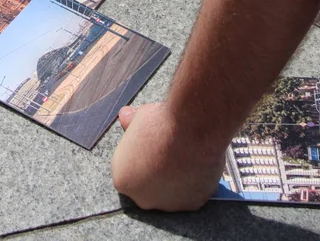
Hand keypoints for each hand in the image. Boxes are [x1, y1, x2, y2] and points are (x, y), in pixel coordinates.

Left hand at [110, 103, 226, 211]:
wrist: (191, 128)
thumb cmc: (161, 123)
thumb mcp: (140, 117)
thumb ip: (130, 123)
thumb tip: (125, 115)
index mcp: (123, 180)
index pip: (129, 172)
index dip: (141, 158)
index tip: (151, 148)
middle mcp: (142, 198)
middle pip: (148, 187)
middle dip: (155, 174)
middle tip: (168, 154)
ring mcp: (167, 204)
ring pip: (170, 194)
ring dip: (175, 181)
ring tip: (184, 158)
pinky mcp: (191, 204)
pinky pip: (191, 195)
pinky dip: (194, 183)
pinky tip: (197, 165)